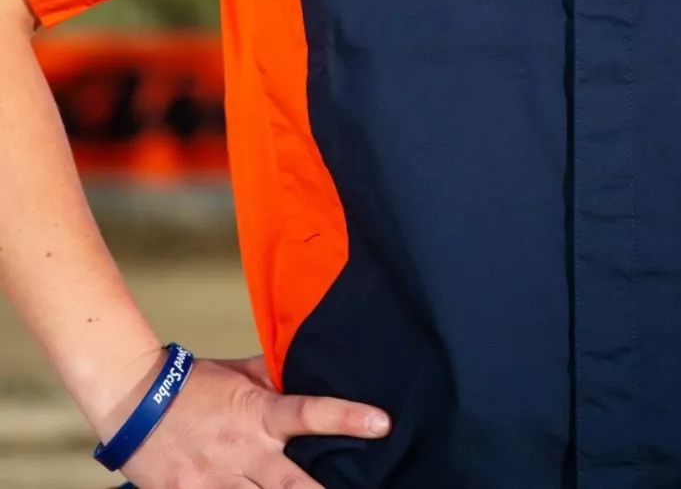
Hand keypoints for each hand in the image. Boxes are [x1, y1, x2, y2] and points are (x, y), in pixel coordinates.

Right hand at [116, 350, 391, 486]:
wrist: (136, 401)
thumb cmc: (195, 384)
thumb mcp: (240, 373)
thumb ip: (276, 376)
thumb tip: (310, 367)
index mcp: (257, 413)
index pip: (309, 413)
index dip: (346, 418)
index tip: (381, 423)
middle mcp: (242, 450)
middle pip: (291, 482)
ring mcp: (216, 481)